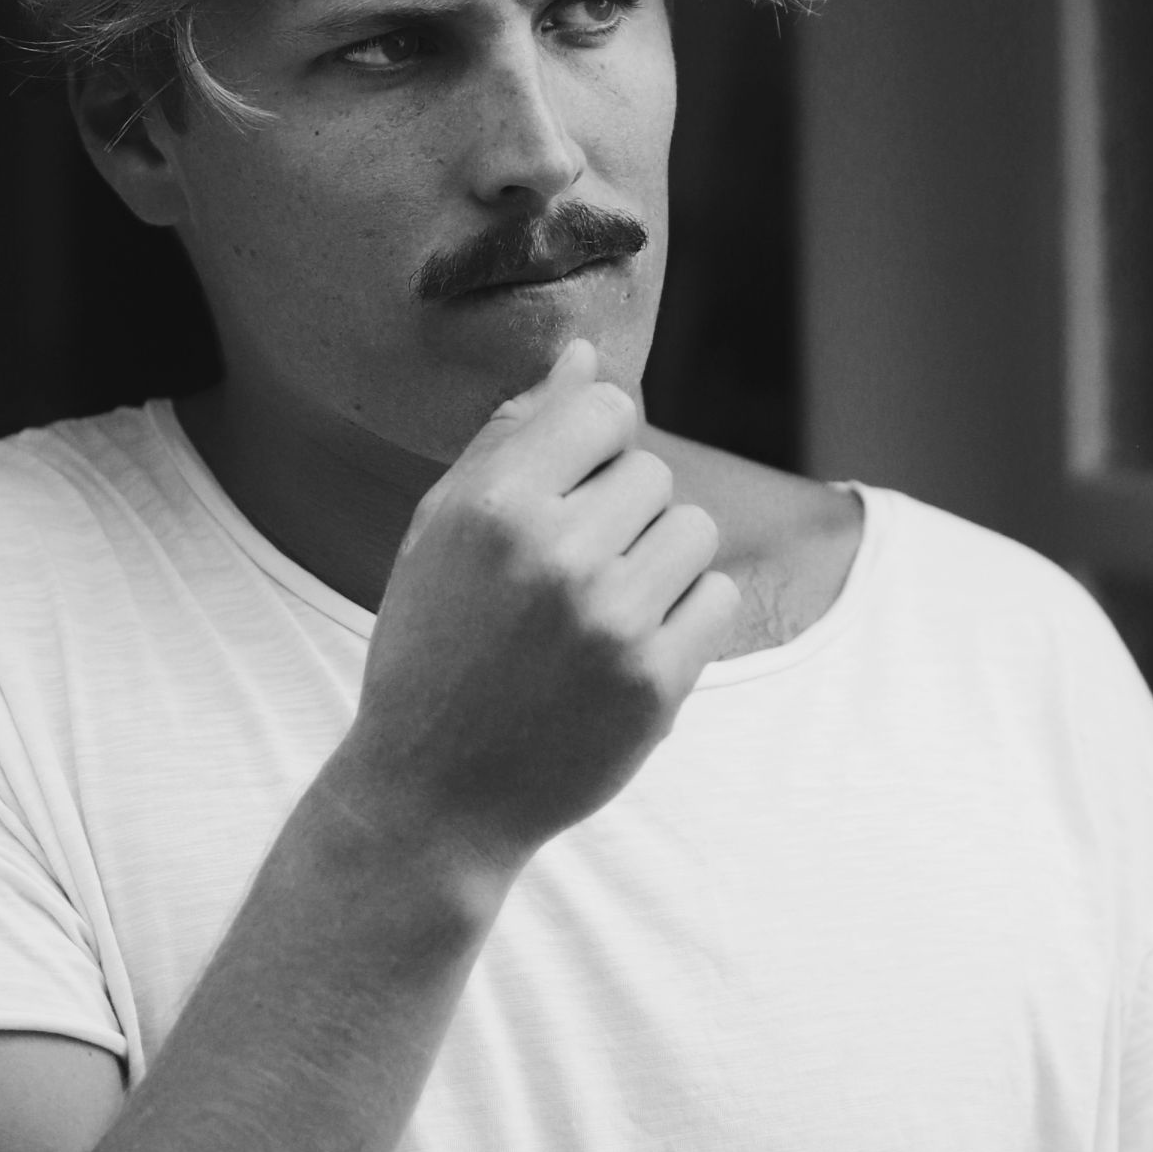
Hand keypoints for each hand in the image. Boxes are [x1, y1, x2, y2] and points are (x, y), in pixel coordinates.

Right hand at [329, 340, 738, 878]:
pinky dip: (685, 620)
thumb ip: (514, 435)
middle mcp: (555, 553)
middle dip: (622, 515)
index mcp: (493, 503)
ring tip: (599, 612)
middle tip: (567, 578)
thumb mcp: (443, 531)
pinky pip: (716, 598)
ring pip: (693, 530)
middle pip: (653, 472)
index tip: (568, 496)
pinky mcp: (657, 681)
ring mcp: (612, 620)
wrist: (436, 794)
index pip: (607, 407)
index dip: (596, 447)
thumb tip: (584, 356)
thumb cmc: (437, 646)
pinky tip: (627, 651)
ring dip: (659, 564)